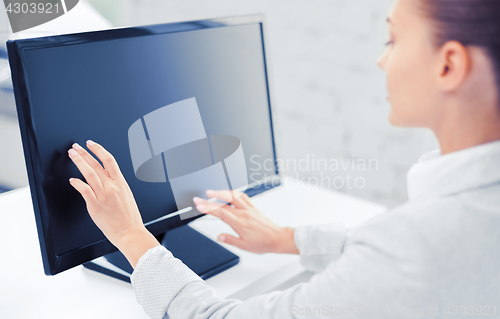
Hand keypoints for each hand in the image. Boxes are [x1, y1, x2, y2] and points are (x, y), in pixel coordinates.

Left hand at [68, 140, 158, 267]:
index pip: (109, 161)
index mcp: (121, 183)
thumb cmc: (130, 218)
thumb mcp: (127, 197)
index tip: (91, 144)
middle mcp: (112, 187)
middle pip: (96, 165)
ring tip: (72, 155)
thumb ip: (116, 187)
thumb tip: (105, 180)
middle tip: (76, 147)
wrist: (130, 233)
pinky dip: (77, 183)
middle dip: (85, 153)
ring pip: (89, 173)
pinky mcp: (95, 205)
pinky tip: (72, 179)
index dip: (99, 150)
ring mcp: (103, 195)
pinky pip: (84, 190)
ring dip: (79, 162)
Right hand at [193, 190, 298, 254]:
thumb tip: (219, 237)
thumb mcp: (245, 246)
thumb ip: (231, 240)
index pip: (222, 213)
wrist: (277, 238)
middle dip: (210, 200)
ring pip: (234, 196)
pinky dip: (233, 193)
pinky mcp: (253, 207)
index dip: (209, 208)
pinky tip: (228, 193)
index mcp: (241, 224)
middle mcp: (245, 213)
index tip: (199, 205)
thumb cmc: (263, 243)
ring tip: (211, 192)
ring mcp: (249, 209)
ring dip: (221, 192)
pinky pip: (242, 196)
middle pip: (224, 203)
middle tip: (199, 198)